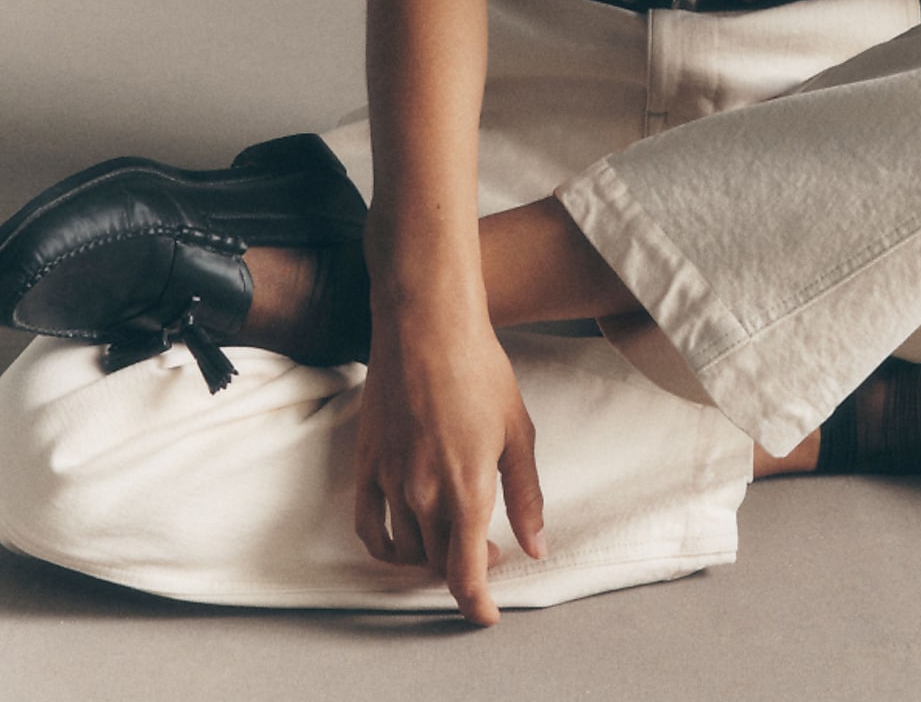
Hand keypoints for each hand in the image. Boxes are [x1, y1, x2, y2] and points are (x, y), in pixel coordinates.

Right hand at [353, 301, 545, 626]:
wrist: (426, 325)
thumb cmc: (479, 370)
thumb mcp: (518, 432)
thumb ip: (525, 496)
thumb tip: (535, 545)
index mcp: (466, 490)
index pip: (465, 575)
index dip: (478, 605)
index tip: (488, 614)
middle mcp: (422, 494)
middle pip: (438, 564)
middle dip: (466, 570)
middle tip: (491, 551)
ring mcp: (389, 480)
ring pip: (406, 549)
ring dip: (432, 557)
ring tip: (456, 537)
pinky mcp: (366, 463)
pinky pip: (369, 525)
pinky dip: (386, 546)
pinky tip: (405, 539)